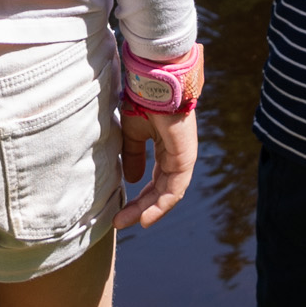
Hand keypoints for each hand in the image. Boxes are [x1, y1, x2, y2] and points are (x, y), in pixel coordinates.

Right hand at [116, 46, 204, 233]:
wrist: (154, 84)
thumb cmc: (143, 100)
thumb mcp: (133, 134)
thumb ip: (133, 156)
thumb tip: (132, 180)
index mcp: (165, 150)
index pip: (154, 181)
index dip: (138, 198)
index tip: (120, 212)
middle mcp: (176, 156)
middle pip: (159, 191)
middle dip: (140, 207)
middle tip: (120, 221)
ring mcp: (183, 158)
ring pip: (167, 194)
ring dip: (148, 210)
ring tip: (130, 223)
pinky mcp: (185, 159)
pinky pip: (174, 190)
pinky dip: (160, 205)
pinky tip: (145, 217)